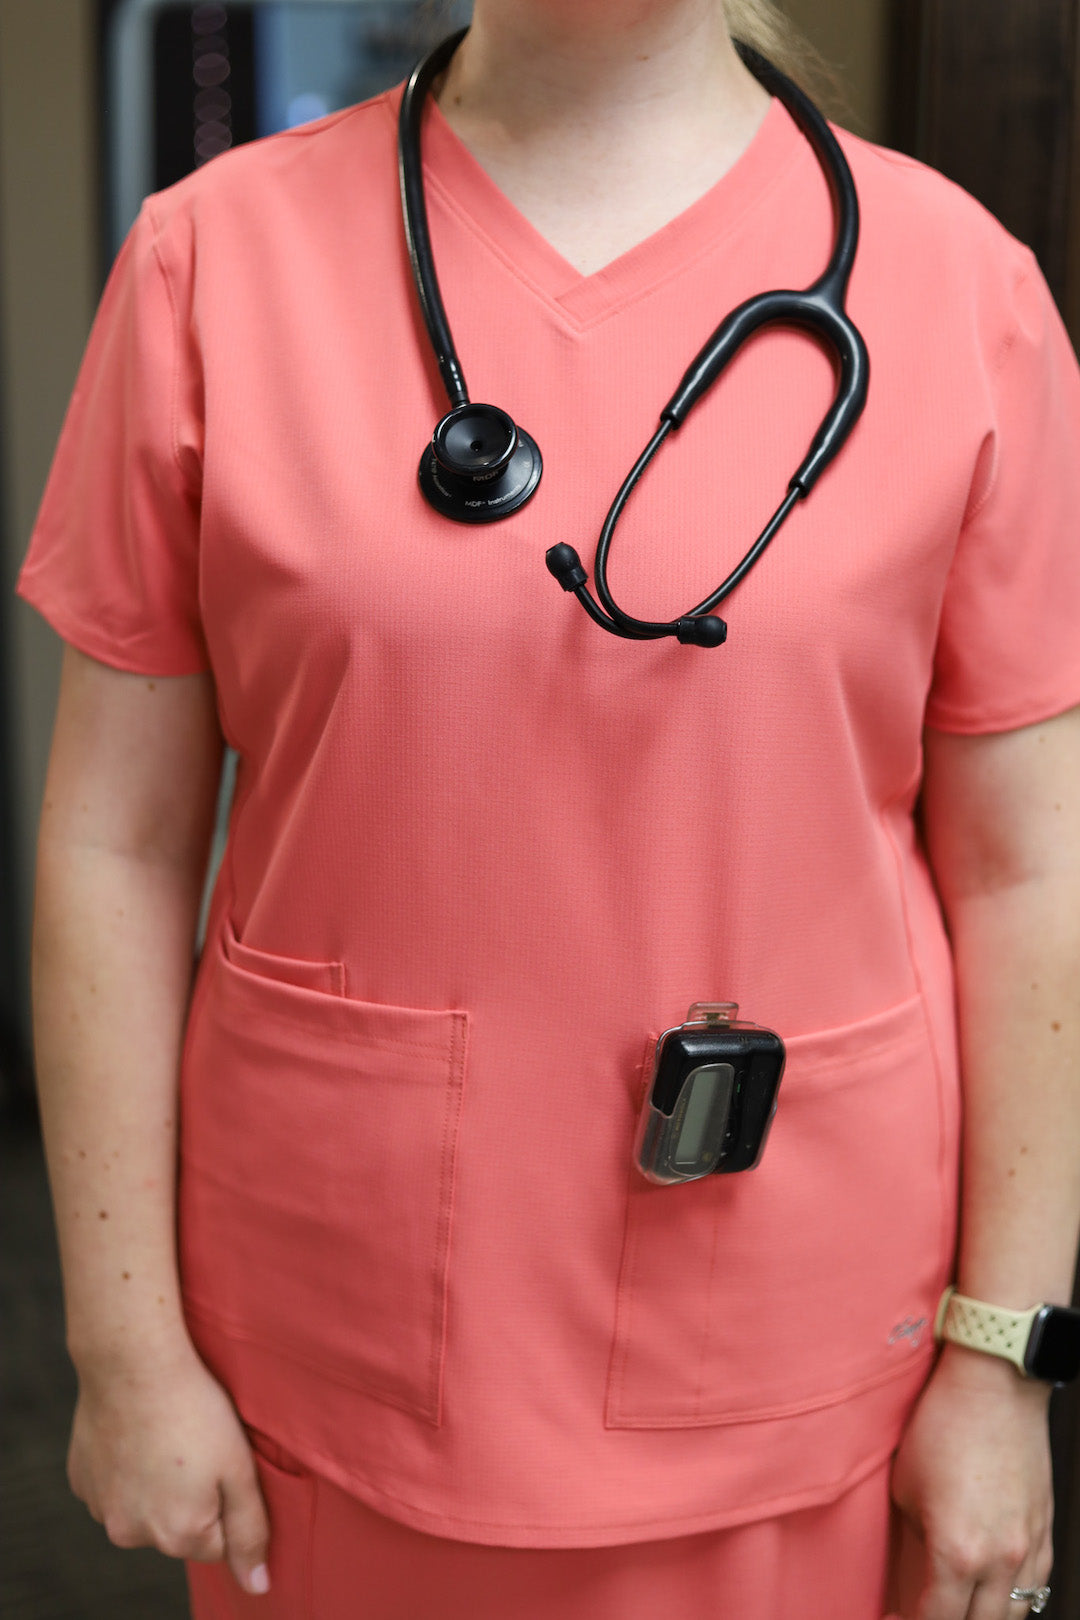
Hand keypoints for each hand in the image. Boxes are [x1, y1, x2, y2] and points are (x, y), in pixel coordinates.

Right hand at [67, 1340, 271, 1596]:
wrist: (133, 1363)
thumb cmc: (195, 1410)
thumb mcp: (239, 1468)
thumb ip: (251, 1532)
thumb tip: (258, 1587)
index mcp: (178, 1535)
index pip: (218, 1545)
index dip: (227, 1502)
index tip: (222, 1463)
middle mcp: (133, 1535)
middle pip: (178, 1531)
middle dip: (192, 1499)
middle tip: (195, 1446)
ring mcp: (103, 1510)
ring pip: (144, 1510)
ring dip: (157, 1486)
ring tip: (167, 1437)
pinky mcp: (82, 1482)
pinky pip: (115, 1487)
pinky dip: (128, 1469)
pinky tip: (138, 1433)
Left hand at [888, 1344, 1053, 1619]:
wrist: (995, 1384)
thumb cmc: (944, 1424)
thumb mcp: (905, 1486)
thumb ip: (914, 1538)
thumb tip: (915, 1565)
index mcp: (957, 1552)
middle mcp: (1000, 1560)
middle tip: (922, 1613)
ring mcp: (1029, 1547)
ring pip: (1012, 1615)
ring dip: (982, 1618)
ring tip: (956, 1608)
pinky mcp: (1045, 1530)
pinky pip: (1034, 1585)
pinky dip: (1012, 1598)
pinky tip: (992, 1591)